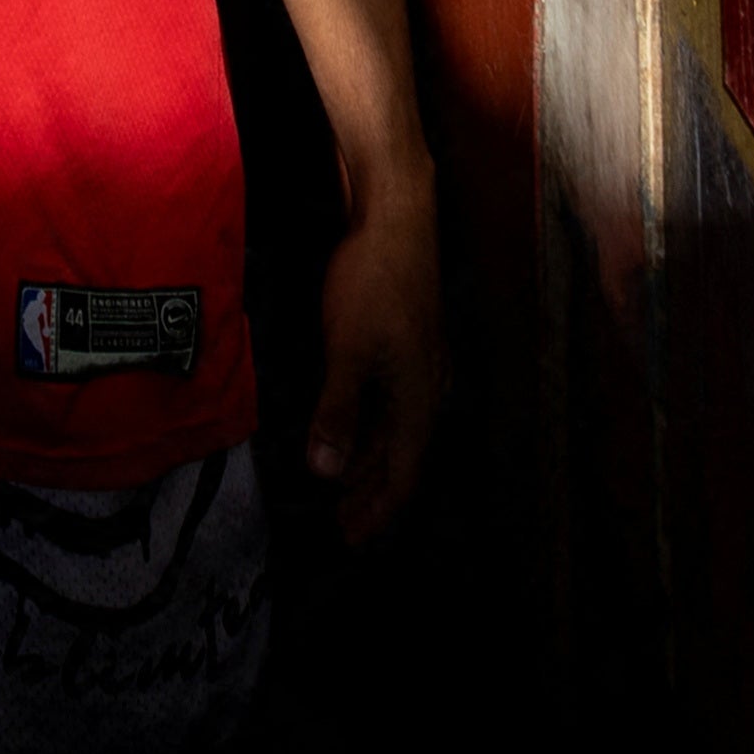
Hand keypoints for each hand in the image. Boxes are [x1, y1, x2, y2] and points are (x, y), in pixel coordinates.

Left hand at [307, 172, 443, 539]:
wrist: (396, 216)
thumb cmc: (374, 281)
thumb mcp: (348, 350)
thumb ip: (338, 411)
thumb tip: (326, 471)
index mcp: (419, 397)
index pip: (403, 473)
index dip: (377, 510)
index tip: (353, 537)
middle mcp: (427, 387)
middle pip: (402, 457)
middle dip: (371, 493)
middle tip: (343, 524)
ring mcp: (420, 363)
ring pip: (396, 429)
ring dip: (368, 460)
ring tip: (341, 485)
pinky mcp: (407, 341)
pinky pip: (390, 402)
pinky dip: (369, 425)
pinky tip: (348, 426)